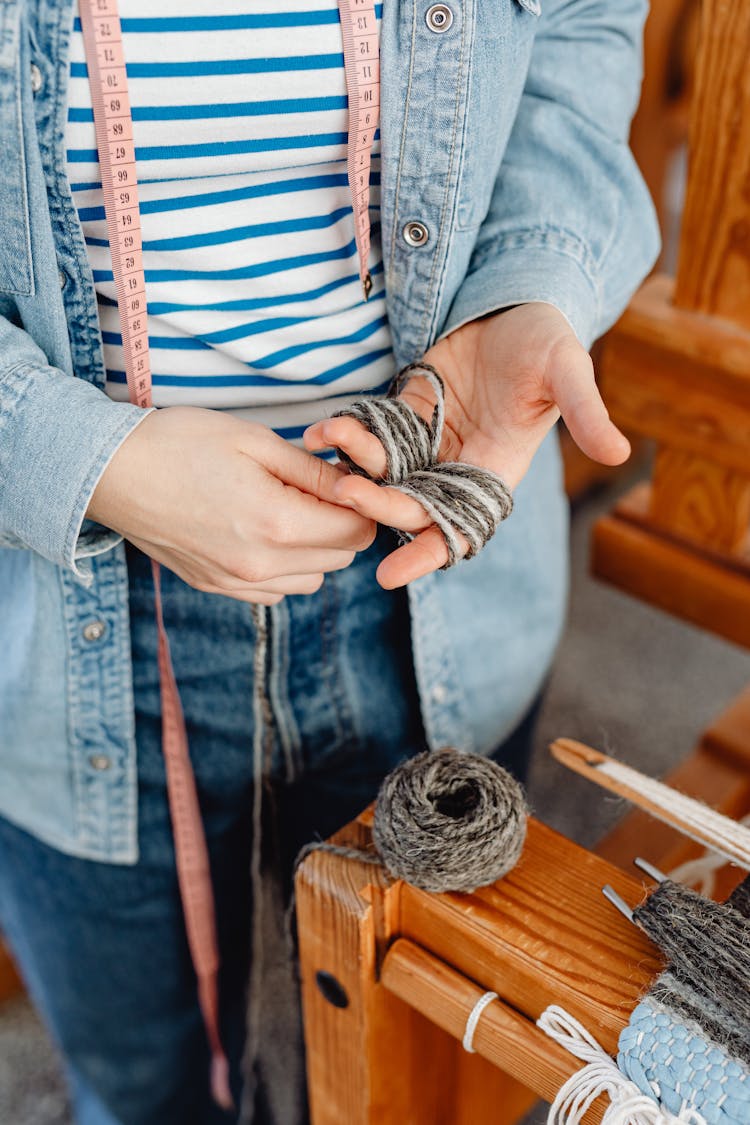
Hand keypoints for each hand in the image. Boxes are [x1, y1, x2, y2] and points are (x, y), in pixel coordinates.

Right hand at [87, 406, 375, 603]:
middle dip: (343, 524)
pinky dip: (285, 568)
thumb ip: (312, 471)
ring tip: (289, 510)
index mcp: (277, 523)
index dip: (363, 503)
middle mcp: (260, 565)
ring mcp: (236, 583)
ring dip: (316, 549)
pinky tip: (263, 533)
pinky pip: (276, 591)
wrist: (110, 472)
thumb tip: (356, 485)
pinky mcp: (217, 587)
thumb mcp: (255, 441)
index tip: (346, 479)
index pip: (358, 532)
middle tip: (317, 488)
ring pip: (313, 580)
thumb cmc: (180, 443)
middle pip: (342, 559)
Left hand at [304, 302, 628, 588]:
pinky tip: (322, 431)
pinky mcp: (403, 414)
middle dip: (378, 504)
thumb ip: (587, 414)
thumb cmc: (546, 340)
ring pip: (382, 472)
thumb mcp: (568, 371)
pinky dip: (346, 436)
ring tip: (327, 441)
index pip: (458, 526)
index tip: (389, 576)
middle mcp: (455, 466)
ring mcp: (425, 442)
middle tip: (346, 493)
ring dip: (354, 465)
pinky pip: (369, 436)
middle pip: (409, 505)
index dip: (427, 553)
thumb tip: (621, 454)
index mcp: (494, 471)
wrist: (514, 302)